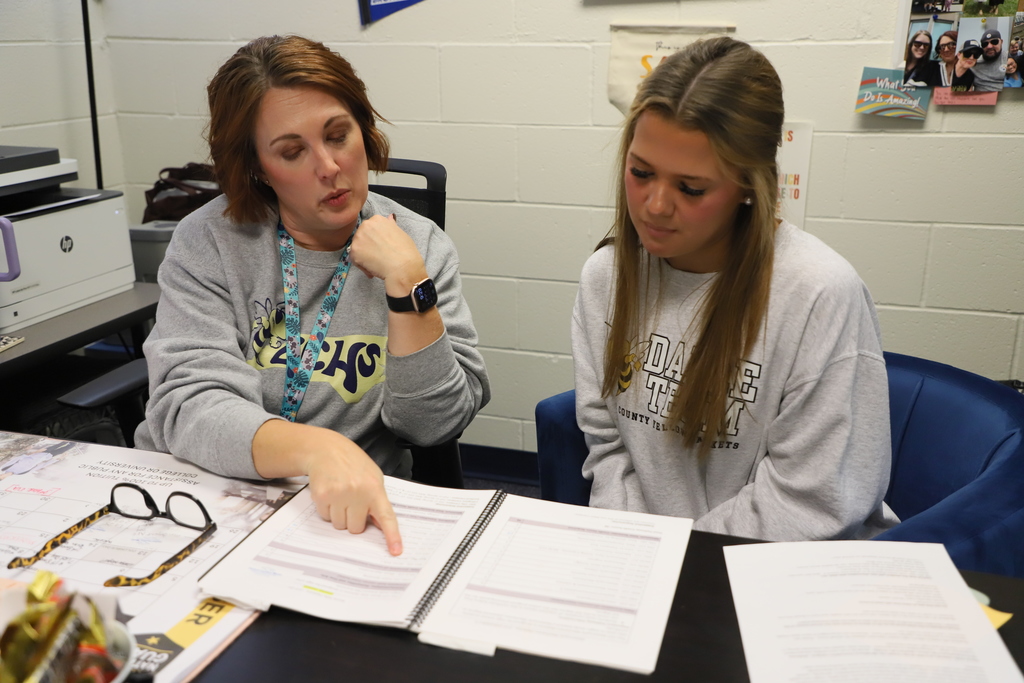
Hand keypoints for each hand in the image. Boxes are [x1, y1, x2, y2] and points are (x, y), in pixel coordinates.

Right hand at [253, 421, 402, 554]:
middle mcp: (358, 492)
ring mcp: (339, 494)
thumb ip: (378, 501)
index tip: (396, 551)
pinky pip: (326, 517)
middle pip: (356, 528)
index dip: (392, 536)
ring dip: (340, 515)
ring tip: (340, 495)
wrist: (327, 449)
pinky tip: (330, 493)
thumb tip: (379, 526)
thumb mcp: (373, 477)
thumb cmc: (353, 464)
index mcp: (375, 488)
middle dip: (354, 520)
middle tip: (352, 503)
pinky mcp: (322, 496)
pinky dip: (327, 510)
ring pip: (340, 525)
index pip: (386, 517)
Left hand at [350, 214, 427, 292]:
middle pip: (362, 236)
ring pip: (357, 248)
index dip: (376, 238)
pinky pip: (355, 259)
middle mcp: (365, 225)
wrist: (402, 266)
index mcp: (377, 219)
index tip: (381, 246)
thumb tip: (389, 218)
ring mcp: (358, 238)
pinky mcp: (353, 251)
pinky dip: (362, 265)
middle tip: (378, 255)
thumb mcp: (400, 232)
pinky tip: (373, 269)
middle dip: (368, 246)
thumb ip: (390, 226)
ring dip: (364, 256)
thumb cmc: (406, 251)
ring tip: (377, 263)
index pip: (371, 228)